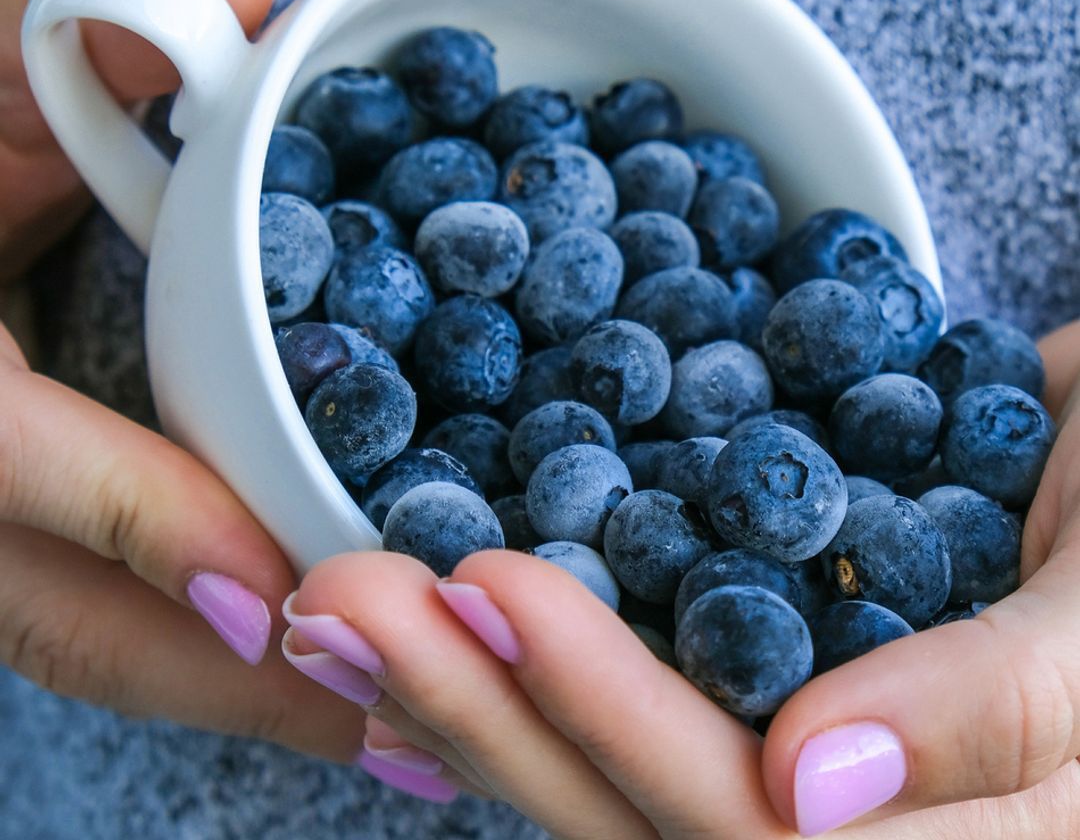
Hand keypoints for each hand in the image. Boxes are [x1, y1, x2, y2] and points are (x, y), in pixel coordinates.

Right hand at [0, 0, 483, 783]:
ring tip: (408, 733)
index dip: (152, 524)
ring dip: (253, 698)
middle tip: (409, 716)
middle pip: (81, 621)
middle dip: (244, 676)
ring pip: (106, 651)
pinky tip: (329, 674)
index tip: (289, 585)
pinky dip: (225, 664)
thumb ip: (68, 27)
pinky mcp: (13, 550)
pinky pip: (118, 631)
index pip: (15, 463)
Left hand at [283, 321, 1079, 833]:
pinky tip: (433, 615)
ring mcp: (789, 753)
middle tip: (338, 601)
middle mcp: (837, 822)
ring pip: (604, 758)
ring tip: (340, 603)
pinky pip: (623, 690)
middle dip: (482, 700)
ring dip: (468, 676)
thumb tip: (803, 785)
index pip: (747, 822)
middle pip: (638, 802)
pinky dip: (523, 654)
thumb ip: (1001, 714)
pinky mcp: (752, 677)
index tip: (490, 585)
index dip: (611, 712)